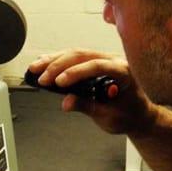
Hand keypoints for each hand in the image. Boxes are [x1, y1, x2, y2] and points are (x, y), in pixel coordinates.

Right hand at [29, 48, 156, 134]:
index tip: (60, 82)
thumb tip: (66, 103)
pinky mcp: (92, 63)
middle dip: (58, 65)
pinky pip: (73, 58)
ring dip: (53, 60)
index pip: (97, 65)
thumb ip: (87, 107)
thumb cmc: (128, 115)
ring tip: (35, 68)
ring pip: (74, 54)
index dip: (76, 73)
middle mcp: (113, 61)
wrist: (137, 114)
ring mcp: (102, 60)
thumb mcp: (109, 116)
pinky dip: (56, 60)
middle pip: (81, 55)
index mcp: (123, 72)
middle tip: (42, 78)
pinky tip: (43, 62)